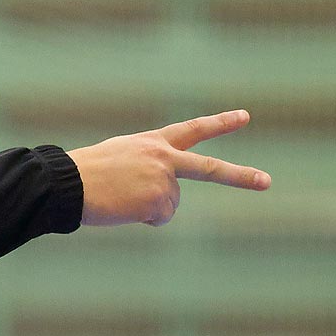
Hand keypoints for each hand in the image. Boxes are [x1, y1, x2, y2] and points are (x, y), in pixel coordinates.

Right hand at [68, 110, 269, 226]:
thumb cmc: (83, 172)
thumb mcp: (119, 157)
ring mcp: (163, 179)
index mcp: (153, 142)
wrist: (68, 183)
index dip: (219, 123)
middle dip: (240, 176)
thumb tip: (161, 203)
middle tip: (266, 182)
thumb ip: (146, 167)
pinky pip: (159, 217)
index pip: (192, 129)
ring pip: (170, 204)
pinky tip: (123, 208)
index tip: (244, 117)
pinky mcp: (158, 201)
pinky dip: (143, 218)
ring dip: (148, 207)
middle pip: (210, 168)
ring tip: (121, 198)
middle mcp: (164, 158)